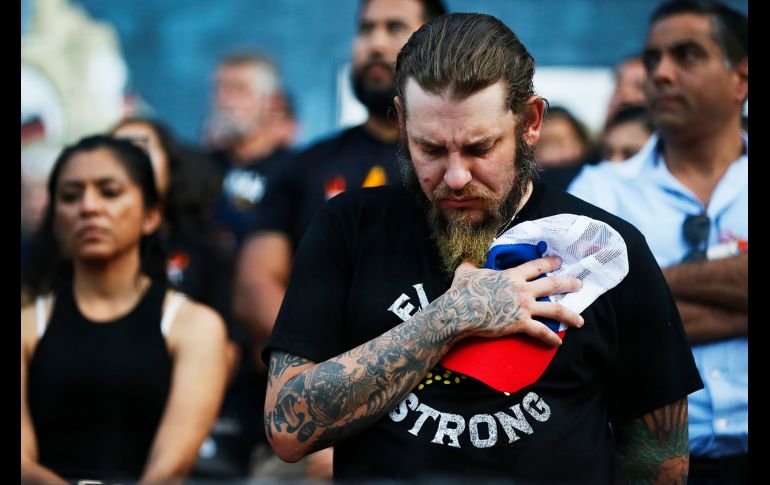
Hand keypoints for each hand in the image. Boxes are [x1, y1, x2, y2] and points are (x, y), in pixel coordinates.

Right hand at [447, 256, 583, 345]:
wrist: (461, 311)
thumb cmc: (463, 291)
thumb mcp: (466, 272)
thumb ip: (471, 266)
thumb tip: (467, 263)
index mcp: (512, 275)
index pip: (536, 266)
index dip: (549, 262)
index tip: (559, 261)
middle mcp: (523, 290)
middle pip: (553, 284)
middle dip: (569, 284)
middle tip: (579, 285)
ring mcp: (524, 307)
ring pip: (554, 310)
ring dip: (570, 315)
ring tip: (580, 321)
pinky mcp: (520, 324)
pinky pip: (541, 332)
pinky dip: (551, 338)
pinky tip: (558, 343)